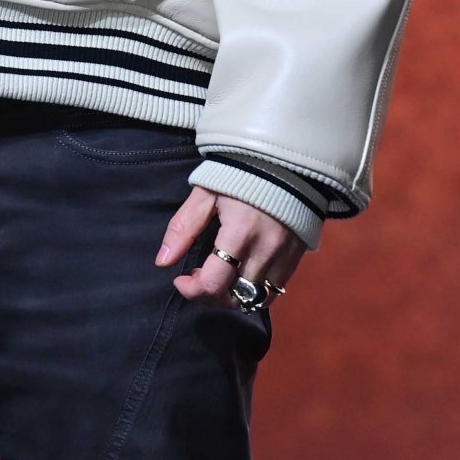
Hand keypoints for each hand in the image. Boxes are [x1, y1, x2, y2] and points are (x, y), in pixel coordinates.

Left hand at [155, 186, 304, 308]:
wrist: (284, 160)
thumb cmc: (240, 173)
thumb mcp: (206, 192)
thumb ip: (184, 227)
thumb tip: (162, 261)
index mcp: (240, 233)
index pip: (214, 283)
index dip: (192, 290)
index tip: (180, 279)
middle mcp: (265, 251)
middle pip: (235, 298)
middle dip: (210, 296)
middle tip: (198, 277)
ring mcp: (284, 257)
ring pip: (256, 299)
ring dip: (232, 296)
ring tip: (219, 276)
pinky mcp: (296, 258)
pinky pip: (275, 290)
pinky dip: (254, 291)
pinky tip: (241, 273)